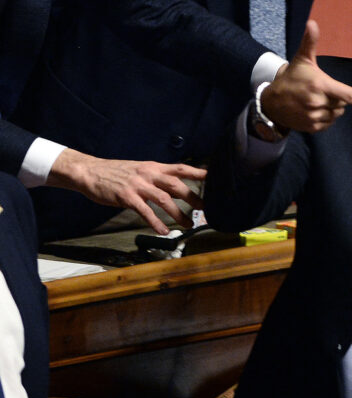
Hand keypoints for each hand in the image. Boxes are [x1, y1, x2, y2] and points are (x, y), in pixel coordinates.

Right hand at [47, 149, 203, 233]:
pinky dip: (155, 222)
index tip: (214, 177)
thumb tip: (178, 187)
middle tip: (205, 208)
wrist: (90, 172)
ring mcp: (138, 186)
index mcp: (155, 167)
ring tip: (188, 224)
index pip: (181, 168)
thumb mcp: (142, 170)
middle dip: (193, 197)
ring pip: (163, 200)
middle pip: (176, 185)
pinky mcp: (126, 197)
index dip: (198, 172)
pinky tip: (163, 231)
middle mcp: (149, 175)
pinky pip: (145, 211)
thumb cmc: (118, 173)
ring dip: (178, 213)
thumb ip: (159, 177)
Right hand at [261, 20, 351, 132]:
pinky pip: (328, 123)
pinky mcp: (312, 128)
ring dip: (331, 108)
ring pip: (337, 114)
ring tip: (314, 100)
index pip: (350, 95)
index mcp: (321, 85)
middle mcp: (318, 103)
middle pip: (343, 103)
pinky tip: (312, 110)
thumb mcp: (302, 59)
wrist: (271, 102)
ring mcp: (314, 117)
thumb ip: (310, 42)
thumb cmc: (292, 78)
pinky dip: (325, 118)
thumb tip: (312, 22)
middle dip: (336, 97)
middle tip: (320, 90)